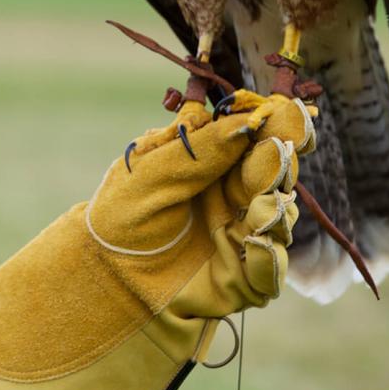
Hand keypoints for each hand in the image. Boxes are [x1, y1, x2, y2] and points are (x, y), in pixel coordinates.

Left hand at [0, 92, 316, 389]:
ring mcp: (243, 235)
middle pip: (277, 173)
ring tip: (265, 202)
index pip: (257, 136)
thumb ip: (198, 151)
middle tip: (277, 152)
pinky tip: (256, 243)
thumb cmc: (121, 217)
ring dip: (277, 208)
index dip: (276, 124)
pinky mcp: (244, 277)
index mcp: (214, 162)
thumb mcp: (151, 174)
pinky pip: (270, 269)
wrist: (105, 274)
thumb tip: (245, 120)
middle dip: (281, 162)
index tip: (283, 111)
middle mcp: (236, 194)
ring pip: (280, 217)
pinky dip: (268, 258)